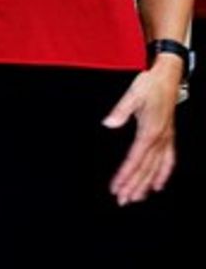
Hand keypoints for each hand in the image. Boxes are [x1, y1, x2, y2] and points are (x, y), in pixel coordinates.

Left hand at [104, 59, 181, 203]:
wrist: (167, 77)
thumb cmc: (148, 85)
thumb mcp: (132, 94)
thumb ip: (120, 110)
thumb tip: (108, 123)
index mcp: (150, 132)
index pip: (135, 160)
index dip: (125, 176)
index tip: (116, 188)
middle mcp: (160, 139)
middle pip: (145, 169)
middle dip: (134, 186)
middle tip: (123, 201)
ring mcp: (166, 139)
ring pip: (156, 168)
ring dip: (146, 185)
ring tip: (137, 198)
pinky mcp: (169, 137)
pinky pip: (168, 161)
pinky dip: (163, 174)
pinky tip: (158, 185)